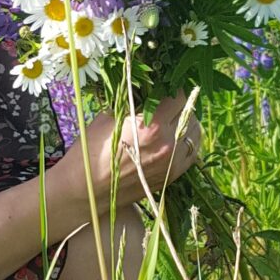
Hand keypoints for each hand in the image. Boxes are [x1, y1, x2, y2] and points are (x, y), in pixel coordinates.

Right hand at [51, 90, 201, 211]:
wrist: (85, 190)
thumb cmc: (90, 151)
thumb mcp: (109, 117)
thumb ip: (133, 103)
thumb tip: (148, 91)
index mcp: (150, 126)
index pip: (178, 98)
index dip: (173, 90)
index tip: (166, 88)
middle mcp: (166, 145)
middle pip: (189, 115)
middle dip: (180, 106)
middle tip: (168, 103)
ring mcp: (171, 164)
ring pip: (194, 135)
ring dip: (187, 124)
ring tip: (173, 120)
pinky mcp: (170, 177)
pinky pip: (191, 154)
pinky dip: (187, 143)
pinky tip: (175, 138)